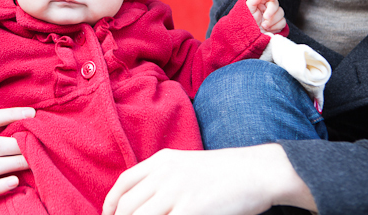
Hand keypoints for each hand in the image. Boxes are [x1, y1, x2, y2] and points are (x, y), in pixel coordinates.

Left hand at [102, 145, 315, 214]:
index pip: (124, 183)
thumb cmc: (224, 172)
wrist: (256, 172)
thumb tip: (143, 200)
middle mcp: (164, 174)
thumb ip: (163, 177)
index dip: (110, 204)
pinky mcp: (192, 208)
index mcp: (161, 160)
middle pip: (128, 205)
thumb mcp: (186, 164)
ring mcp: (177, 191)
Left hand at [246, 0, 285, 33]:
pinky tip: (268, 29)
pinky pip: (283, 22)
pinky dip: (276, 26)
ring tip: (263, 26)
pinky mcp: (279, 23)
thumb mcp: (247, 9)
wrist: (250, 35)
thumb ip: (253, 0)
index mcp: (260, 2)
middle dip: (271, 11)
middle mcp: (268, 7)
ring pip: (281, 13)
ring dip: (272, 21)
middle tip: (265, 17)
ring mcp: (274, 15)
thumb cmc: (247, 20)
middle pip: (275, 4)